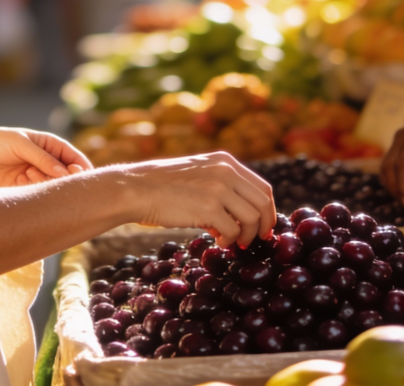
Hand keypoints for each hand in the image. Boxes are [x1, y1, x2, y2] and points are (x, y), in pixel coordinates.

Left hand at [0, 126, 91, 186]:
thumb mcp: (21, 144)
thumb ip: (43, 159)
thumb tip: (65, 173)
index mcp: (49, 144)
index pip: (73, 156)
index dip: (80, 166)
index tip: (79, 174)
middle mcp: (45, 160)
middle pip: (65, 174)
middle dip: (63, 179)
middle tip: (56, 180)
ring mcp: (34, 173)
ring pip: (51, 185)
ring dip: (44, 182)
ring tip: (28, 173)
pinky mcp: (22, 186)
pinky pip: (36, 191)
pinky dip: (32, 188)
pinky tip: (20, 179)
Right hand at [123, 152, 275, 248]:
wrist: (136, 189)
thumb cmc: (162, 186)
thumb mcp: (198, 174)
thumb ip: (222, 187)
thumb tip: (242, 217)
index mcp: (225, 161)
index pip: (262, 187)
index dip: (268, 210)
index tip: (264, 226)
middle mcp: (226, 171)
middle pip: (263, 202)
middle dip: (264, 225)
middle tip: (257, 240)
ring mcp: (219, 189)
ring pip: (252, 218)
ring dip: (246, 235)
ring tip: (232, 243)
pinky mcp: (209, 208)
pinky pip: (233, 230)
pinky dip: (229, 241)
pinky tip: (217, 243)